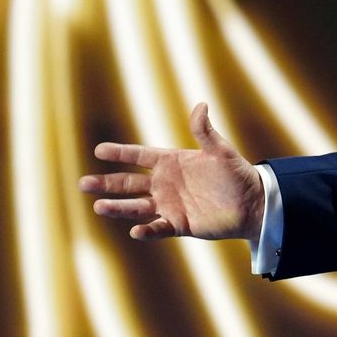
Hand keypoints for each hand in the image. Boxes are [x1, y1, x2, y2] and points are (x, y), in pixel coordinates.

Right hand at [78, 102, 264, 242]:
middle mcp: (165, 183)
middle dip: (107, 183)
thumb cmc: (237, 174)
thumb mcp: (221, 151)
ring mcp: (169, 205)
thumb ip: (206, 132)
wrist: (252, 203)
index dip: (121, 153)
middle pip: (129, 183)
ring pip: (136, 207)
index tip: (99, 150)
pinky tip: (136, 231)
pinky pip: (158, 228)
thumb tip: (200, 105)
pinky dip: (147, 230)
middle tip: (83, 183)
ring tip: (98, 206)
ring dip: (118, 207)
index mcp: (172, 162)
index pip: (140, 156)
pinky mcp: (178, 225)